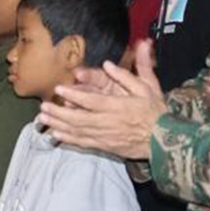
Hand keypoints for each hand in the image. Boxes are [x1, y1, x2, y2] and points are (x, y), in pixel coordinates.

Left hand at [38, 39, 165, 160]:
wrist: (166, 141)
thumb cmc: (156, 112)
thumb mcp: (148, 88)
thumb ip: (128, 75)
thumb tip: (109, 63)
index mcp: (119, 106)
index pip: (92, 100)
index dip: (74, 95)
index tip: (59, 89)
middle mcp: (110, 123)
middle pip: (79, 118)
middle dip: (59, 112)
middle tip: (43, 106)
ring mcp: (107, 136)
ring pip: (78, 131)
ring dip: (59, 125)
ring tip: (43, 118)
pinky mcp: (106, 146)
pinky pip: (84, 143)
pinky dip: (69, 139)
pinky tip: (56, 135)